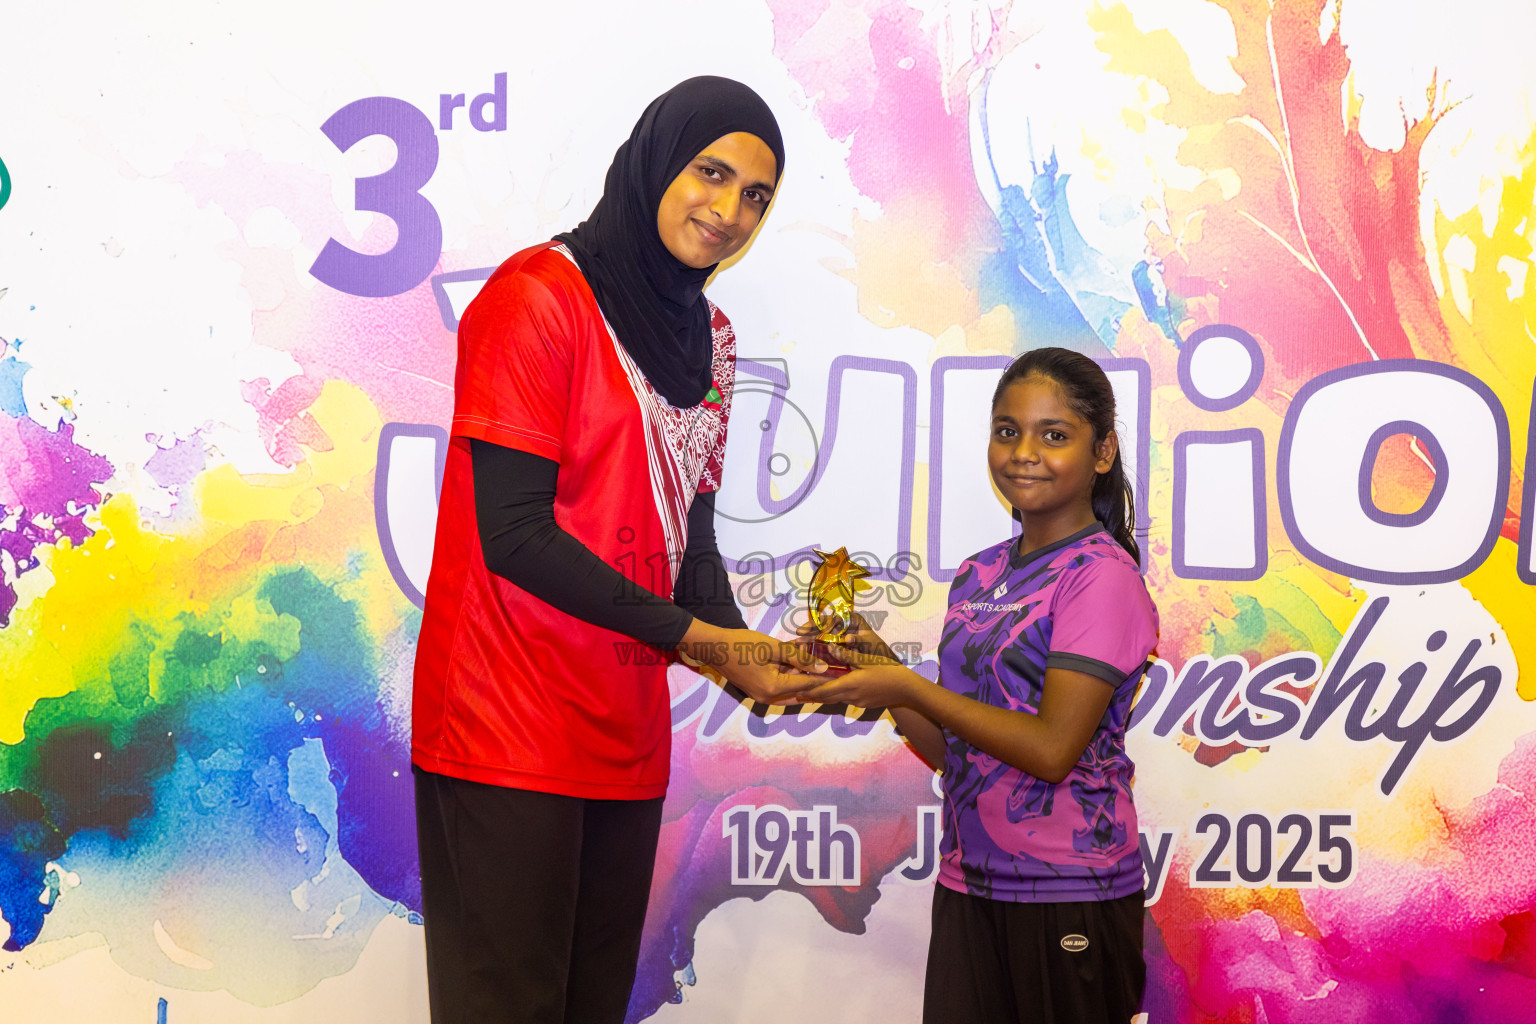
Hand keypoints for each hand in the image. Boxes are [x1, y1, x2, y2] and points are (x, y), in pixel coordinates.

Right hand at [677, 621, 827, 705]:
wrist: (715, 647)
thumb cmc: (743, 644)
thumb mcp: (774, 648)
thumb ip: (800, 659)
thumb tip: (823, 667)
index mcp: (773, 688)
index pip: (807, 686)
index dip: (825, 679)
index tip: (841, 674)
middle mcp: (767, 698)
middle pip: (800, 693)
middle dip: (817, 684)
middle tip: (835, 675)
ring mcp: (760, 696)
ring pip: (790, 691)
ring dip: (803, 681)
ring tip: (821, 671)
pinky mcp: (756, 690)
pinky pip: (779, 688)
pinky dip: (790, 679)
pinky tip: (800, 668)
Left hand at [793, 659, 919, 709]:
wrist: (906, 689)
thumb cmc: (888, 671)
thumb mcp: (867, 660)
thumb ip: (847, 654)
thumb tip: (830, 646)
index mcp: (849, 684)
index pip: (823, 690)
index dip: (808, 691)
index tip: (795, 689)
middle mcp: (850, 696)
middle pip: (826, 698)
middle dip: (812, 695)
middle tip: (797, 692)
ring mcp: (857, 702)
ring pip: (835, 699)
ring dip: (823, 696)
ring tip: (810, 692)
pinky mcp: (863, 704)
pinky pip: (845, 700)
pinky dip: (836, 696)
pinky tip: (834, 691)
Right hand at [795, 611, 899, 668]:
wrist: (880, 662)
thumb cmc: (877, 651)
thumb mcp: (870, 645)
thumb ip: (859, 641)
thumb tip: (848, 639)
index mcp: (853, 618)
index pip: (836, 618)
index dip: (825, 624)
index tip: (816, 630)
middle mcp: (843, 622)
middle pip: (825, 623)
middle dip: (811, 628)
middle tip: (799, 632)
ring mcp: (837, 632)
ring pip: (820, 632)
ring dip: (808, 636)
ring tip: (797, 641)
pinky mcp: (833, 642)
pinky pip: (821, 641)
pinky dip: (812, 645)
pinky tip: (802, 648)